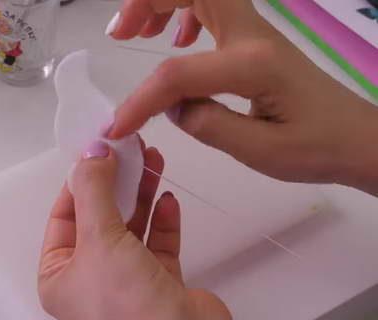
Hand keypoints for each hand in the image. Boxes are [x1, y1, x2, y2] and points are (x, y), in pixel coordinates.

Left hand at [38, 141, 273, 319]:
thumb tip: (91, 152)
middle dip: (113, 182)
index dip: (79, 182)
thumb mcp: (99, 238)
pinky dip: (162, 220)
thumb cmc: (127, 302)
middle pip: (99, 218)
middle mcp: (89, 280)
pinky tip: (167, 197)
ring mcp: (126, 282)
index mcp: (58, 276)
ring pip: (130, 227)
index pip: (63, 218)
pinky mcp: (160, 284)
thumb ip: (94, 190)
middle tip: (129, 145)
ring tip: (152, 157)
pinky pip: (157, 244)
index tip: (97, 148)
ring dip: (140, 193)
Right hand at [108, 0, 377, 195]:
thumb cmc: (316, 148)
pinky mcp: (253, 39)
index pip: (178, 72)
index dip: (140, 99)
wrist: (358, 138)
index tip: (118, 126)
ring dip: (161, 2)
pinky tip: (175, 40)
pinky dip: (182, 13)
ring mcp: (254, 32)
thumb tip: (170, 107)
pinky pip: (211, 6)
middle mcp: (252, 36)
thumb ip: (207, 125)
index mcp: (252, 65)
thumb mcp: (260, 151)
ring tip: (135, 34)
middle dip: (146, 2)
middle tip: (119, 35)